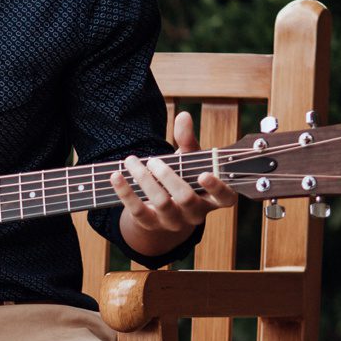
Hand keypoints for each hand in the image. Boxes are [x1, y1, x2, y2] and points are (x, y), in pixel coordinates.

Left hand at [110, 110, 236, 257]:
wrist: (161, 211)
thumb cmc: (182, 179)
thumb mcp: (188, 161)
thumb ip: (187, 140)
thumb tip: (183, 116)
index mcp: (212, 198)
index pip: (225, 198)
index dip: (217, 188)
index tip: (204, 174)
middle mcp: (195, 214)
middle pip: (186, 197)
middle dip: (168, 176)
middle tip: (153, 160)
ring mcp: (173, 222)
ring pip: (162, 203)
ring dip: (145, 179)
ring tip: (131, 161)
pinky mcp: (150, 224)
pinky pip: (137, 211)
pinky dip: (125, 192)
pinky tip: (116, 176)